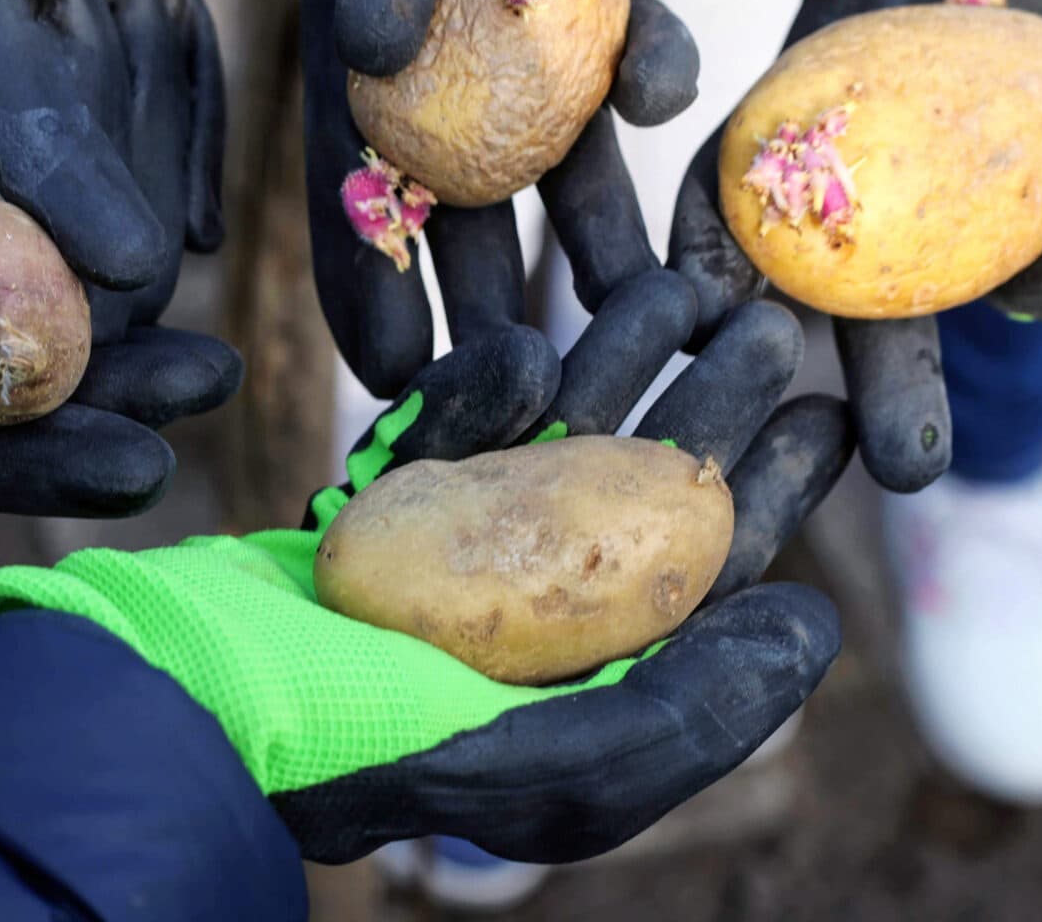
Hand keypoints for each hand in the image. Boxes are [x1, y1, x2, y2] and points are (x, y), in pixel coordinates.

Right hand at [0, 270, 854, 860]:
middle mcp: (542, 592)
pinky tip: (530, 340)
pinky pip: (460, 418)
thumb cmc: (387, 753)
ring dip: (621, 355)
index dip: (778, 488)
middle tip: (773, 319)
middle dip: (713, 397)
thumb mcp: (565, 760)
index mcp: (596, 661)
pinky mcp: (396, 490)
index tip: (834, 411)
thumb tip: (815, 624)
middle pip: (647, 478)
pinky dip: (492, 380)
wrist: (207, 702)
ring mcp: (467, 535)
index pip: (706, 566)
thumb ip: (697, 703)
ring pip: (565, 425)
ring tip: (682, 282)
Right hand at [298, 0, 700, 396]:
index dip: (371, 281)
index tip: (399, 370)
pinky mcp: (620, 13)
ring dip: (595, 243)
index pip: (354, 187)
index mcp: (368, 52)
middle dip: (491, 307)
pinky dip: (652, 95)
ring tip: (630, 314)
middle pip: (464, 216)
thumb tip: (366, 54)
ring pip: (564, 173)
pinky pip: (638, 74)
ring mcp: (540, 54)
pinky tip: (665, 102)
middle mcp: (451, 75)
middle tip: (526, 397)